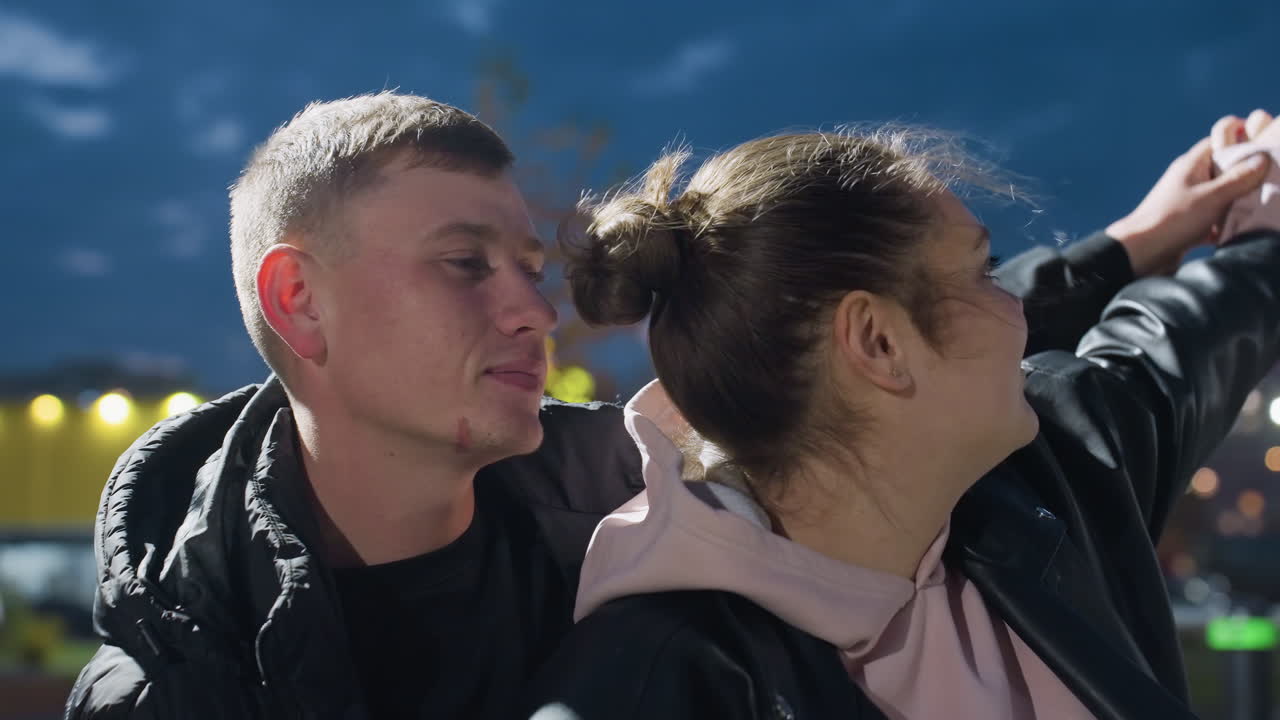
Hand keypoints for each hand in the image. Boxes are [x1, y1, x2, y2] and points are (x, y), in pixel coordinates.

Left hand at [1106, 117, 1271, 275]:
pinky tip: (1244, 230)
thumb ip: (1238, 178)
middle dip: (1247, 174)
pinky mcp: (1189, 225)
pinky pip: (1215, 219)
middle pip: (1224, 170)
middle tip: (1272, 179)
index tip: (1265, 144)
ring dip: (1240, 201)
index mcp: (1192, 165)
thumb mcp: (1211, 196)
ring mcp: (1189, 202)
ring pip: (1222, 196)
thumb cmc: (1172, 219)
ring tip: (1264, 204)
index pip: (1220, 141)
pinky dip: (1228, 224)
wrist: (1140, 254)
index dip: (1242, 139)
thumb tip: (1263, 158)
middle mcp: (1190, 180)